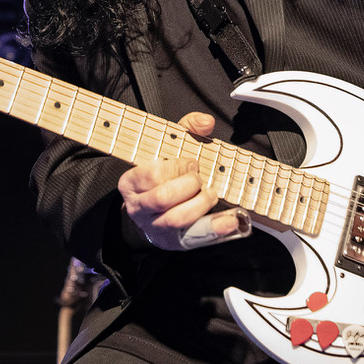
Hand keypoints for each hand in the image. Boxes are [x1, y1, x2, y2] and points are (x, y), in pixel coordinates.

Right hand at [117, 112, 250, 250]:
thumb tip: (205, 121)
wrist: (150, 212)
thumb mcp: (167, 148)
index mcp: (131, 182)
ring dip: (200, 204)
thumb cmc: (162, 175)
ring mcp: (155, 228)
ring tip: (210, 194)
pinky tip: (232, 220)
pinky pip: (195, 238)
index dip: (176, 167)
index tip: (191, 163)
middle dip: (188, 185)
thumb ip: (186, 130)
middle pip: (162, 197)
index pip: (152, 174)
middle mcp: (139, 208)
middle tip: (199, 178)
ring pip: (177, 219)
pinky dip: (216, 228)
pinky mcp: (174, 242)